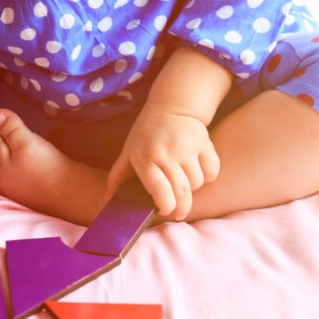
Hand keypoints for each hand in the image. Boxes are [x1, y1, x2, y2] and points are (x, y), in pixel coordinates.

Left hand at [107, 102, 219, 220]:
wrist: (172, 106)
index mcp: (146, 158)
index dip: (165, 205)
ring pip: (197, 183)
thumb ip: (117, 176)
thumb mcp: (128, 151)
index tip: (166, 210)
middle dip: (182, 207)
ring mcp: (188, 148)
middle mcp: (167, 153)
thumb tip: (107, 198)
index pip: (159, 189)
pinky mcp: (205, 143)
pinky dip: (208, 176)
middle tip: (179, 212)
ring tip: (184, 182)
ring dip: (193, 188)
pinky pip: (211, 171)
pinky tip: (198, 171)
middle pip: (182, 191)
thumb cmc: (146, 134)